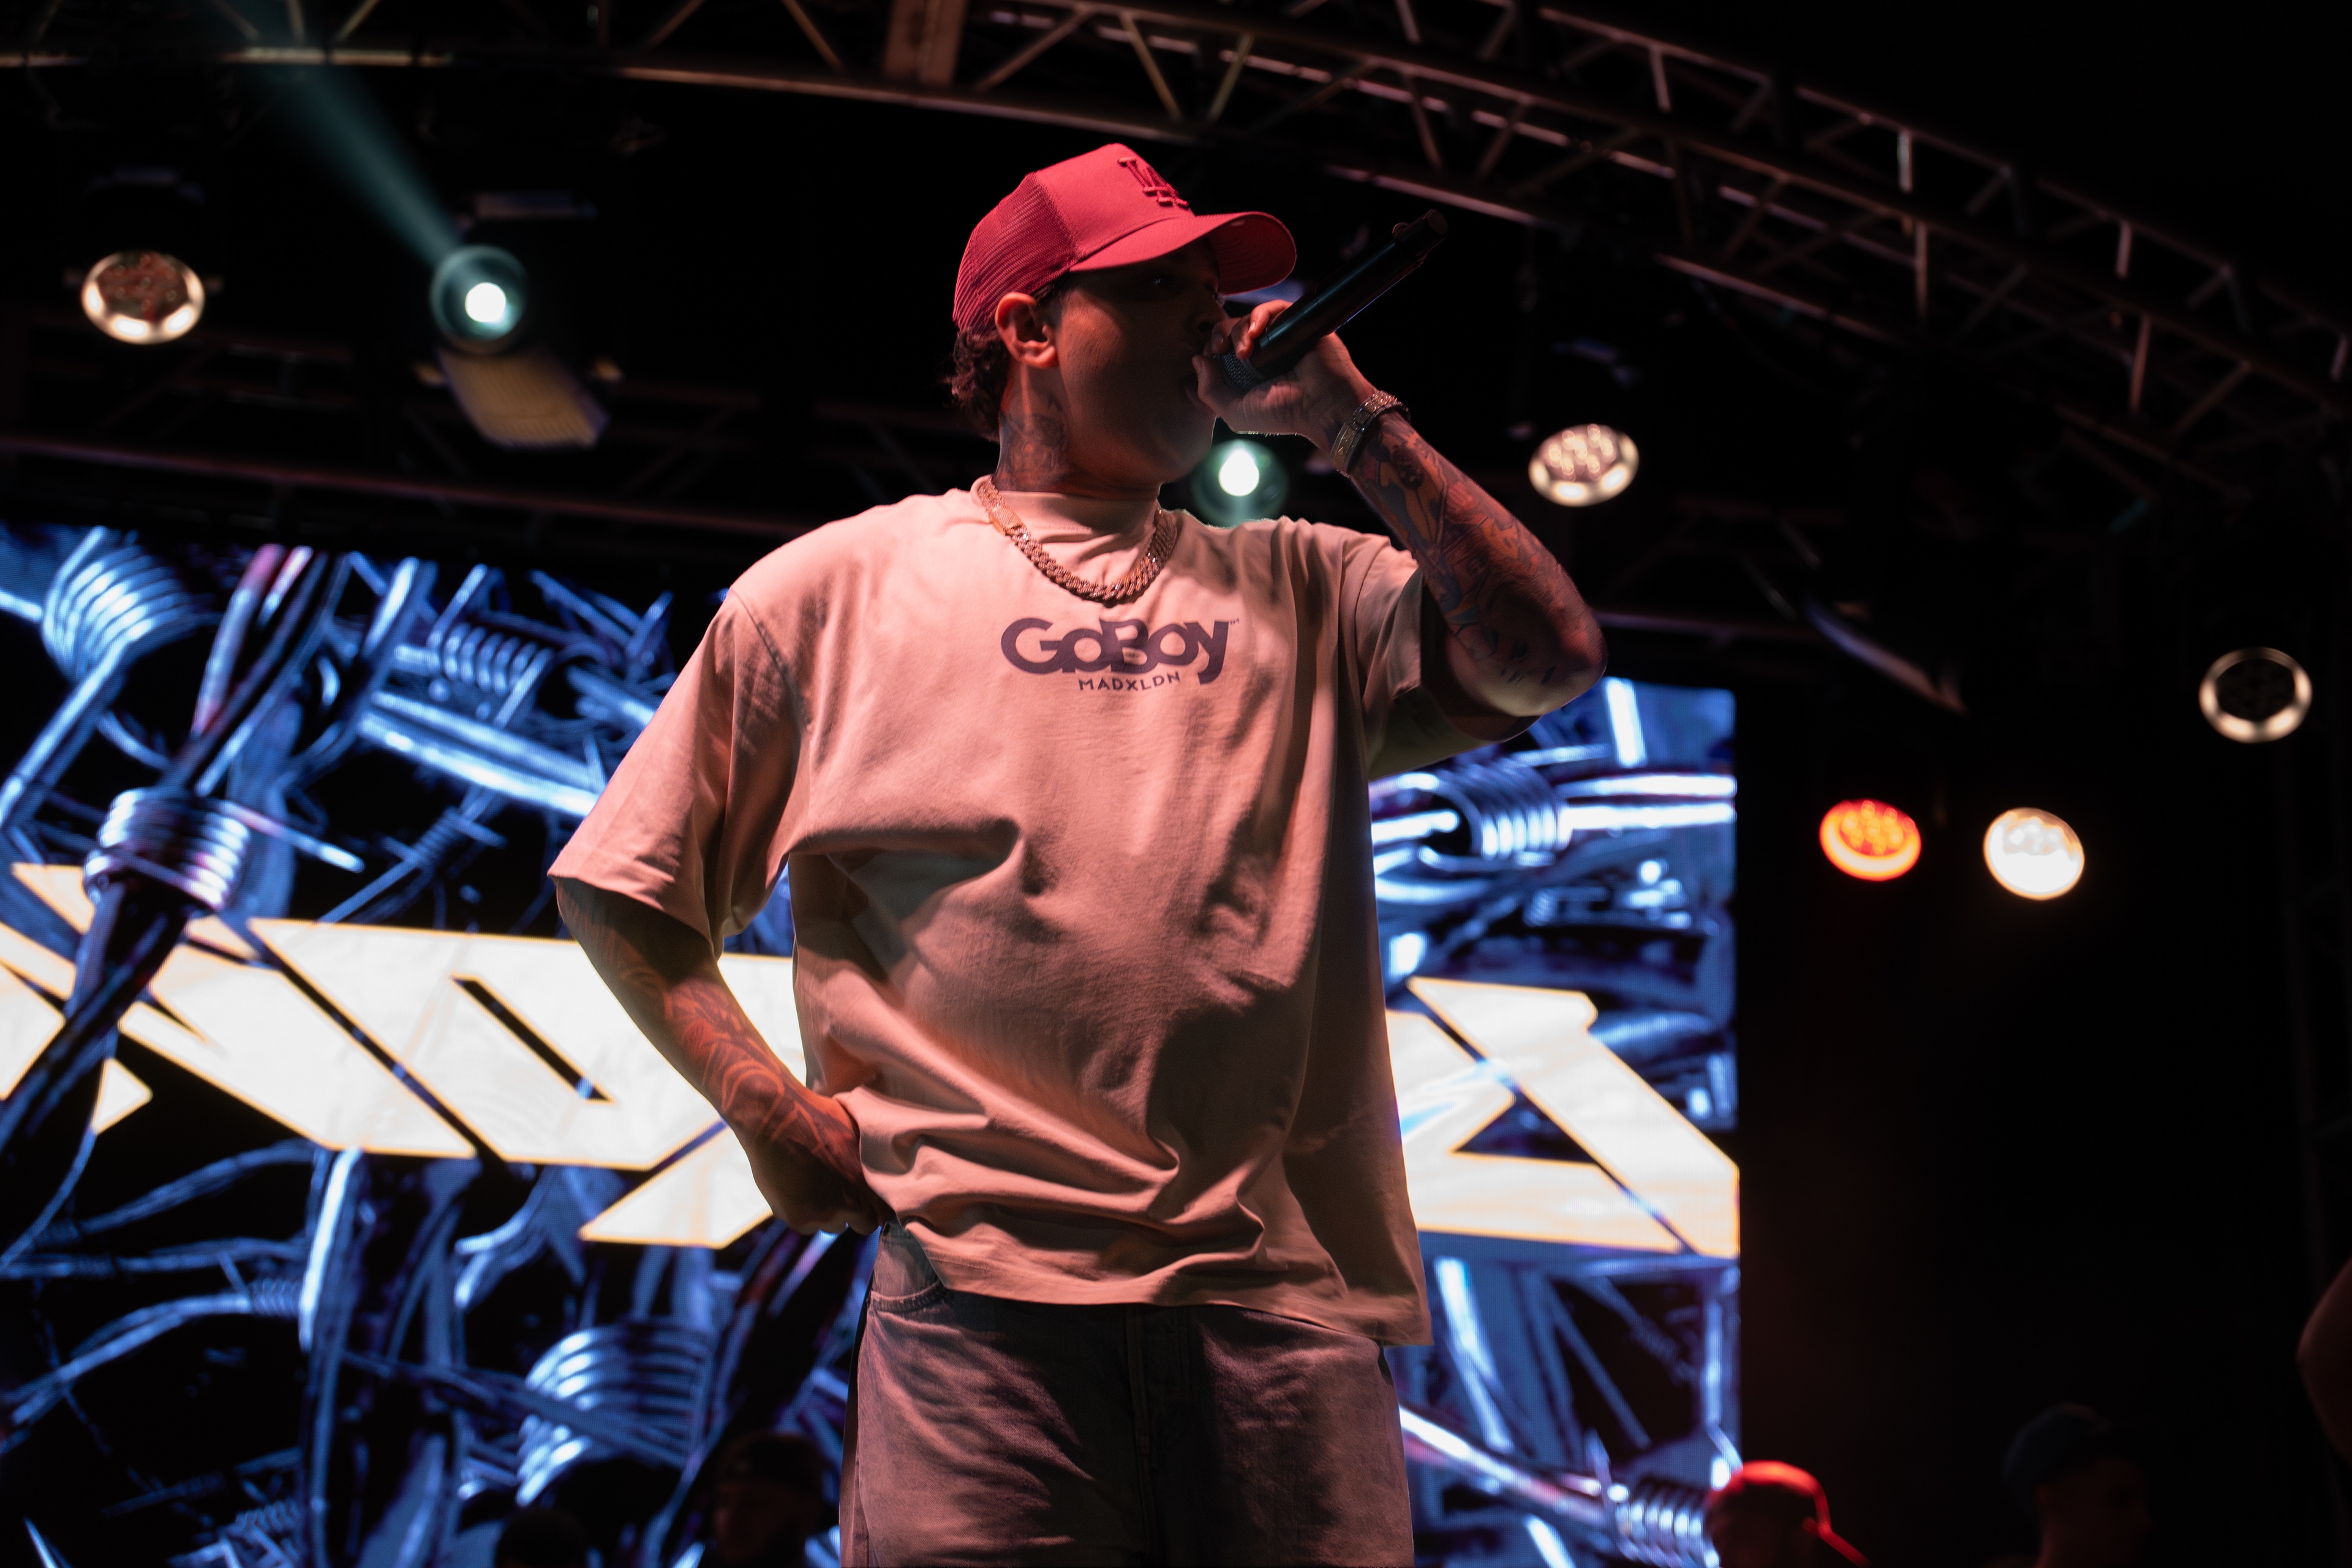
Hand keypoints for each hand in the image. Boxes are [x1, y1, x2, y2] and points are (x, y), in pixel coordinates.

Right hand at [743, 1084, 888, 1235]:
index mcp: (867, 1184)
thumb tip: (884, 1171)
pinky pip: (806, 1225)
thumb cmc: (818, 1118)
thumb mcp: (857, 1132)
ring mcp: (820, 1215)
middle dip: (853, 1212)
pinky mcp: (796, 1218)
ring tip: (816, 1185)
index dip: (873, 1206)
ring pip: (831, 1226)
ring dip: (828, 1213)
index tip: (866, 1198)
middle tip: (839, 1190)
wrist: (774, 1120)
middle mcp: (847, 1205)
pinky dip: (804, 1213)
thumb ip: (872, 1160)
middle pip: (860, 1225)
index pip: (882, 1215)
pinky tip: (799, 1188)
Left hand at [1192, 300, 1379, 452]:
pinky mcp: (1295, 323)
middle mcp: (1262, 352)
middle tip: (1219, 349)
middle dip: (1218, 336)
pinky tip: (1254, 335)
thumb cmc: (1283, 413)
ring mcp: (1279, 336)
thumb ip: (1209, 390)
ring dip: (1239, 332)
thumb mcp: (1235, 412)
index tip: (1208, 359)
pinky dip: (1258, 317)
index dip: (1210, 349)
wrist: (1321, 406)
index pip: (1220, 349)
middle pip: (1229, 329)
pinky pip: (1272, 308)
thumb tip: (1197, 360)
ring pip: (1248, 318)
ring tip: (1244, 353)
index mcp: (1246, 372)